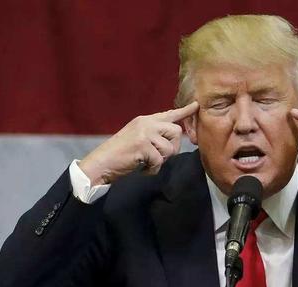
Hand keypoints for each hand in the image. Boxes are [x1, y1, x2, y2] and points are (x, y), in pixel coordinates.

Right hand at [79, 101, 198, 184]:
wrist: (101, 163)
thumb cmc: (120, 155)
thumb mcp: (138, 138)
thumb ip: (154, 135)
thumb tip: (174, 139)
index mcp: (145, 120)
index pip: (169, 114)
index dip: (184, 111)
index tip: (196, 106)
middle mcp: (146, 123)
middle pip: (176, 131)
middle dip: (173, 147)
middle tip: (160, 157)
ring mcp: (144, 133)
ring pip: (170, 148)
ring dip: (161, 161)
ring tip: (147, 162)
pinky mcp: (142, 145)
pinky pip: (159, 161)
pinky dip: (152, 170)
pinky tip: (142, 168)